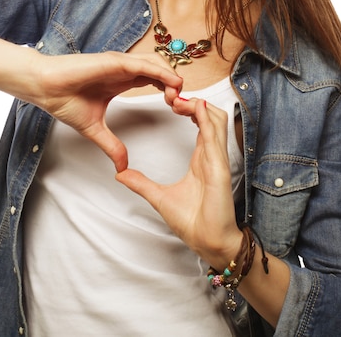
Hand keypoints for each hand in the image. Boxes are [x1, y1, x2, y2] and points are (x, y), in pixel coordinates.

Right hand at [34, 51, 182, 171]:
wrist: (45, 89)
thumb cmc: (64, 101)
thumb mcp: (95, 129)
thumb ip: (112, 146)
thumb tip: (122, 167)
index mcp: (122, 80)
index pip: (155, 79)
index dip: (169, 91)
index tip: (176, 109)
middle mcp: (124, 69)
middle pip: (161, 70)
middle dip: (174, 85)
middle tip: (180, 105)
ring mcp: (121, 63)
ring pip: (157, 63)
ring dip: (171, 78)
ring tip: (177, 97)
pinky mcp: (115, 61)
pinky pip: (145, 64)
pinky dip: (162, 73)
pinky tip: (172, 85)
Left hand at [115, 97, 241, 263]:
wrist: (207, 243)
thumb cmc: (192, 222)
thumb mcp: (158, 197)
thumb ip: (140, 183)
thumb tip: (120, 174)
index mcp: (201, 158)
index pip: (200, 123)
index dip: (188, 108)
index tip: (170, 102)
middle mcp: (210, 155)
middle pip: (210, 115)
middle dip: (193, 101)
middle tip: (173, 97)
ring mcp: (216, 159)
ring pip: (216, 120)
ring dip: (199, 106)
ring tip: (180, 100)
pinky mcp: (220, 168)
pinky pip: (215, 137)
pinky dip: (207, 119)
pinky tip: (196, 108)